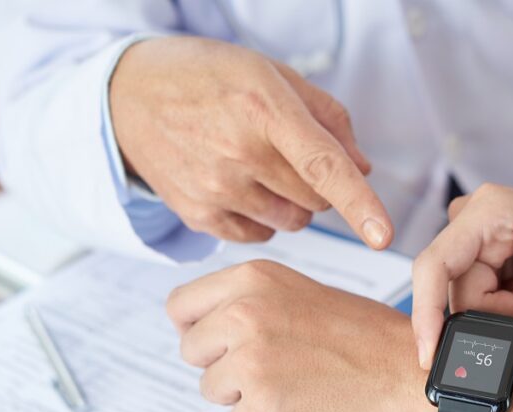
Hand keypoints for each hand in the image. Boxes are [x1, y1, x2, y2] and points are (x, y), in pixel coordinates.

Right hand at [110, 37, 392, 247]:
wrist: (129, 96)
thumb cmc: (206, 78)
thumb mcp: (271, 73)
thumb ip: (327, 118)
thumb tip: (363, 168)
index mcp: (264, 108)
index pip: (324, 165)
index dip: (359, 203)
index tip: (383, 236)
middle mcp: (238, 152)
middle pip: (316, 200)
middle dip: (319, 185)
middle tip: (290, 156)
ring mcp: (215, 187)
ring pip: (292, 222)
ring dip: (292, 204)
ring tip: (260, 168)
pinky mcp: (197, 214)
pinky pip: (258, 236)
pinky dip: (262, 219)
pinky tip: (240, 187)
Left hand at [166, 261, 436, 411]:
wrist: (406, 369)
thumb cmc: (361, 334)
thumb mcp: (297, 291)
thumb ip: (247, 302)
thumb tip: (201, 326)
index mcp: (251, 278)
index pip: (180, 306)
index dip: (194, 328)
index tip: (211, 342)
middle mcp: (244, 312)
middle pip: (191, 351)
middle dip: (221, 364)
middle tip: (268, 366)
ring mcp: (251, 359)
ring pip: (212, 390)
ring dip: (243, 395)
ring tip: (291, 382)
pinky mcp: (264, 403)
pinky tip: (300, 405)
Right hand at [412, 184, 512, 367]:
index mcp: (491, 211)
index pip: (436, 265)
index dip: (426, 310)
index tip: (429, 352)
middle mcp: (472, 218)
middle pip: (454, 290)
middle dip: (495, 312)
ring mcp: (473, 236)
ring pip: (465, 299)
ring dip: (503, 311)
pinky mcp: (477, 253)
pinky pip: (475, 297)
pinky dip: (504, 307)